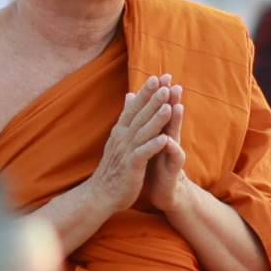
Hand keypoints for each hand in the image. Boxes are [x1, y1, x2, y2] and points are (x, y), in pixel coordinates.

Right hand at [87, 76, 182, 217]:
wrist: (102, 194)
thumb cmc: (114, 166)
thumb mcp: (119, 138)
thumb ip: (126, 117)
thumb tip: (129, 95)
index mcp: (121, 130)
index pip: (134, 107)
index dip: (145, 92)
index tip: (156, 77)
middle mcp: (122, 138)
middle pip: (139, 115)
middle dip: (152, 98)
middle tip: (165, 82)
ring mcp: (126, 152)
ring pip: (143, 132)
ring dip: (156, 118)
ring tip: (168, 105)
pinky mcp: (131, 167)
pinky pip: (143, 154)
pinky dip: (153, 146)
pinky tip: (165, 139)